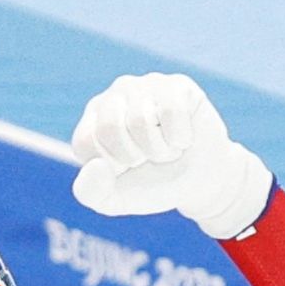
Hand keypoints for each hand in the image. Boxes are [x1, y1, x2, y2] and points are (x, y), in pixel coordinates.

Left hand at [70, 73, 271, 239]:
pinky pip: (171, 111)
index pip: (86, 141)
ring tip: (166, 148)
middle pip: (110, 127)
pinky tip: (183, 137)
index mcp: (91, 122)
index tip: (125, 167)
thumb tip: (95, 165)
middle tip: (148, 158)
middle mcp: (114, 97)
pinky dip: (180, 137)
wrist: (198, 183)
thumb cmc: (151, 185)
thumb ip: (91, 191)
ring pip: (141, 120)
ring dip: (159, 149)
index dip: (111, 164)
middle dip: (134, 156)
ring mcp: (146, 85)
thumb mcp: (113, 200)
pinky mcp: (177, 84)